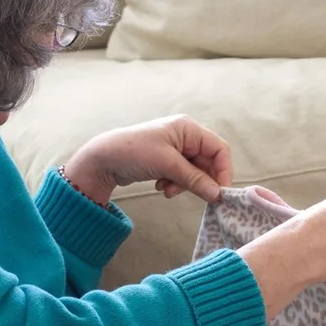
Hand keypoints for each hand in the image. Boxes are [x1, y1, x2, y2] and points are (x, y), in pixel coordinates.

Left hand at [63, 115, 232, 204]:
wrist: (101, 160)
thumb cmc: (133, 153)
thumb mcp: (167, 165)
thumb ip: (195, 179)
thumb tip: (218, 195)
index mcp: (188, 128)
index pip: (219, 149)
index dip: (223, 171)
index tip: (220, 192)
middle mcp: (185, 136)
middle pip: (208, 162)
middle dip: (200, 180)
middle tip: (198, 197)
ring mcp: (176, 149)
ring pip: (195, 172)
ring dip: (186, 184)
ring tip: (168, 190)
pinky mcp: (167, 161)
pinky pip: (183, 175)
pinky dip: (175, 184)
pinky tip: (161, 186)